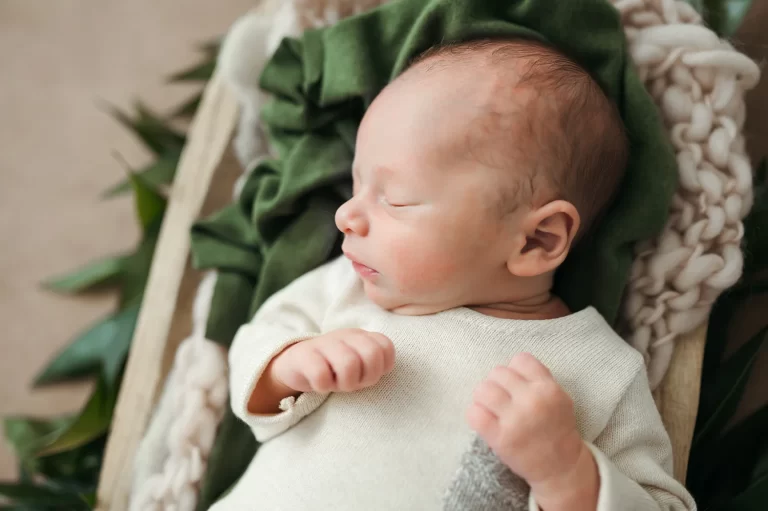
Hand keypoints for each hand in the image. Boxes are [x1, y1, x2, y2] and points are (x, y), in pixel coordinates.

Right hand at [272, 328, 394, 393]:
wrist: (295, 365)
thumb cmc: (333, 369)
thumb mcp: (357, 367)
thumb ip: (374, 364)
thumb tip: (381, 370)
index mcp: (361, 337)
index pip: (385, 347)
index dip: (381, 368)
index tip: (366, 376)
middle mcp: (345, 336)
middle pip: (372, 354)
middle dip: (366, 378)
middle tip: (352, 383)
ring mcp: (324, 343)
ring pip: (349, 364)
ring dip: (345, 383)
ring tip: (335, 384)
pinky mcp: (304, 355)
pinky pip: (321, 375)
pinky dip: (323, 386)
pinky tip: (319, 384)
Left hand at [466, 353, 584, 487]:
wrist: (560, 467)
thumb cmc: (556, 429)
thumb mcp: (559, 398)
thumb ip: (538, 380)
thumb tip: (510, 366)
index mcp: (548, 388)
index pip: (520, 359)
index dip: (514, 370)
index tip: (515, 384)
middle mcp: (532, 401)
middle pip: (498, 372)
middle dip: (497, 383)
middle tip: (501, 398)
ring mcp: (515, 420)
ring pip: (483, 389)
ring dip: (483, 397)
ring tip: (490, 407)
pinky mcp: (500, 438)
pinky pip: (474, 413)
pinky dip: (475, 414)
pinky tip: (484, 420)